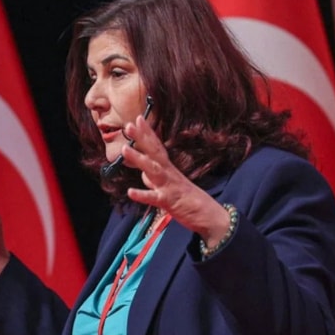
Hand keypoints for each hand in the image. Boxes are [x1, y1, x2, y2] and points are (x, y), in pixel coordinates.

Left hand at [121, 116, 229, 246]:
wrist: (209, 216)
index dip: (147, 133)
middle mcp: (169, 174)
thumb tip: (142, 174)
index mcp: (169, 169)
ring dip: (139, 159)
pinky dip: (142, 195)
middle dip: (141, 138)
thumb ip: (154, 180)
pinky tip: (130, 192)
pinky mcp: (169, 202)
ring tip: (124, 149)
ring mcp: (169, 186)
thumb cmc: (188, 201)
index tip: (138, 118)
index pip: (156, 147)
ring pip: (153, 170)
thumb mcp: (169, 187)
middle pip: (154, 152)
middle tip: (129, 125)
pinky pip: (154, 198)